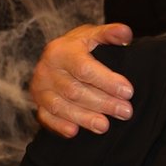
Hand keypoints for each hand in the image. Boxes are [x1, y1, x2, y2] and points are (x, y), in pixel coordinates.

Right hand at [29, 22, 135, 136]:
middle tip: (125, 112)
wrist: (56, 58)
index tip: (128, 91)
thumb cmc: (79, 47)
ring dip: (85, 118)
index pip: (84, 69)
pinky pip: (46, 118)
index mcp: (60, 50)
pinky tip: (75, 132)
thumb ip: (110, 34)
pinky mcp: (38, 105)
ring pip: (61, 106)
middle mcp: (46, 70)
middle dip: (102, 103)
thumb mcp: (93, 35)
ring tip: (105, 126)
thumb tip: (126, 33)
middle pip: (74, 91)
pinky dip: (59, 126)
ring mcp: (40, 89)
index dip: (107, 81)